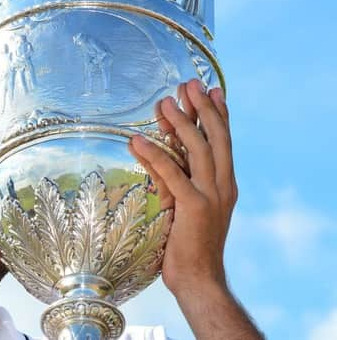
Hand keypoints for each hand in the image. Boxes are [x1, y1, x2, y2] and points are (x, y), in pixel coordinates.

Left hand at [128, 79, 235, 294]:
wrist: (199, 279)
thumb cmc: (189, 245)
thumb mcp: (188, 206)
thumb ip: (182, 180)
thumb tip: (164, 156)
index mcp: (225, 184)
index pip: (224, 141)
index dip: (218, 114)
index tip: (211, 89)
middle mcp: (223, 185)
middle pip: (216, 138)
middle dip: (202, 108)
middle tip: (189, 83)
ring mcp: (211, 196)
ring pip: (198, 150)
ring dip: (181, 123)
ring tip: (164, 102)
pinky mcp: (194, 208)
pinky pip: (173, 174)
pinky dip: (155, 155)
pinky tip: (137, 140)